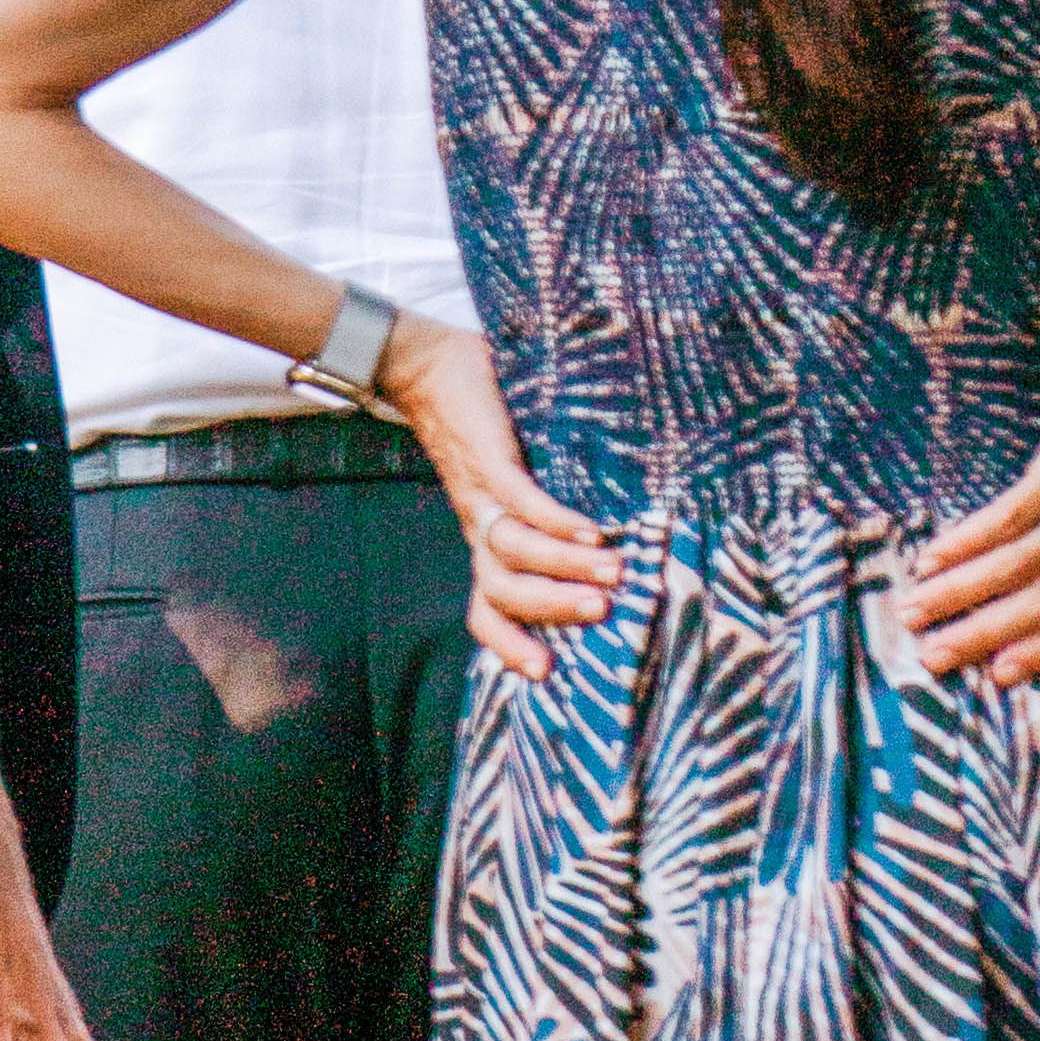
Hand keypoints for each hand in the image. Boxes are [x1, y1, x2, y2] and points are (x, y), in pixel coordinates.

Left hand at [377, 315, 617, 676]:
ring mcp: (481, 495)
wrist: (425, 366)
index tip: (547, 674)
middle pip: (502, 592)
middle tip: (604, 614)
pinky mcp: (490, 460)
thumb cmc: (479, 421)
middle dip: (551, 610)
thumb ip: (547, 501)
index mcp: (483, 538)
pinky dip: (556, 523)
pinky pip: (521, 503)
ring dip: (564, 568)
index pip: (484, 608)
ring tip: (614, 571)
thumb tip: (610, 531)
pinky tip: (592, 532)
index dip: (508, 644)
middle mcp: (478, 526)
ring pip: (514, 553)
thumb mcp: (512, 475)